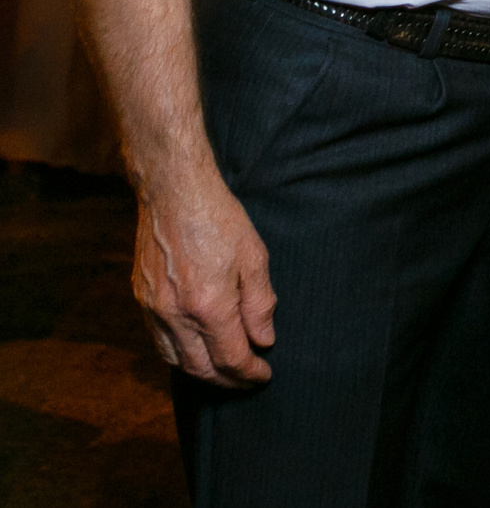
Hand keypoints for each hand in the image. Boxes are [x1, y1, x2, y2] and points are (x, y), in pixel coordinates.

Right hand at [133, 169, 275, 385]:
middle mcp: (176, 314)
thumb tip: (264, 339)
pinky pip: (160, 342)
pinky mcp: (141, 300)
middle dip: (227, 381)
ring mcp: (153, 309)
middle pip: (201, 368)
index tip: (265, 375)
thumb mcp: (254, 257)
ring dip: (202, 372)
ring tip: (225, 370)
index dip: (250, 373)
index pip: (231, 357)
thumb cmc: (219, 219)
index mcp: (209, 305)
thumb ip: (260, 303)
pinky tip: (196, 350)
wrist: (173, 193)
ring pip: (176, 360)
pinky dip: (179, 355)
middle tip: (248, 380)